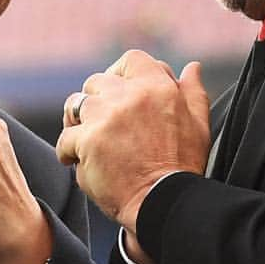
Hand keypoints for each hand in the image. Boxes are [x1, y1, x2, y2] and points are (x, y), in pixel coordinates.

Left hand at [56, 51, 210, 238]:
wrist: (163, 203)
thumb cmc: (182, 167)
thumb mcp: (198, 125)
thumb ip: (193, 91)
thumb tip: (192, 66)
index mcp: (158, 87)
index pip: (131, 60)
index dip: (121, 73)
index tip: (119, 92)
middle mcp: (130, 96)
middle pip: (97, 81)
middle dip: (96, 100)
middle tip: (100, 122)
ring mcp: (106, 117)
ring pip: (75, 104)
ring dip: (77, 121)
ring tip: (85, 139)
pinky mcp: (88, 141)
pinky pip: (66, 137)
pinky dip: (67, 150)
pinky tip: (75, 161)